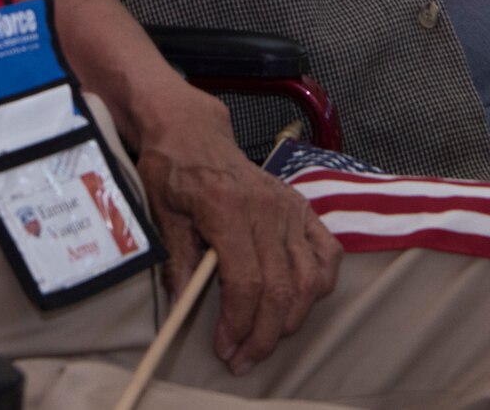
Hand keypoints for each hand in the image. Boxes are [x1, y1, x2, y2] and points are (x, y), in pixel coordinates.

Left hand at [132, 94, 341, 373]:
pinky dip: (320, 284)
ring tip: (267, 337)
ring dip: (293, 318)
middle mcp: (267, 208)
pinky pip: (328, 253)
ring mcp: (290, 207)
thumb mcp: (161, 214)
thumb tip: (181, 310)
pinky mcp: (302, 207)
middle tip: (243, 358)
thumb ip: (176, 263)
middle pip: (281, 288)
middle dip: (264, 334)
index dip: (239, 323)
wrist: (192, 132)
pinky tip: (300, 302)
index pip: (246, 281)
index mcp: (229, 208)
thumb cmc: (172, 171)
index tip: (225, 348)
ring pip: (310, 278)